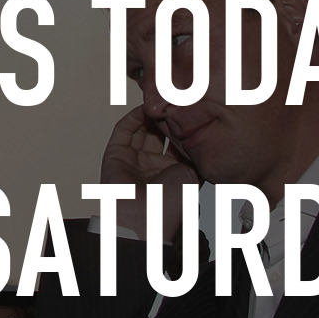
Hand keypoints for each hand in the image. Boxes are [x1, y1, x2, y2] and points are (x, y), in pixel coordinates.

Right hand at [100, 105, 199, 240]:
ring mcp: (133, 159)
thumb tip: (201, 133)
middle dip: (167, 117)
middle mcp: (152, 165)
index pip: (176, 143)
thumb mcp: (194, 174)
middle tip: (175, 100)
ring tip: (161, 100)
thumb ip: (195, 152)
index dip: (183, 127)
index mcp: (171, 172)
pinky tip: (145, 107)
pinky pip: (124, 130)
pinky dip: (134, 117)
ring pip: (142, 129)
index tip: (190, 110)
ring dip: (151, 114)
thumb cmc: (171, 204)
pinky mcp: (116, 153)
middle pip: (159, 133)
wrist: (146, 218)